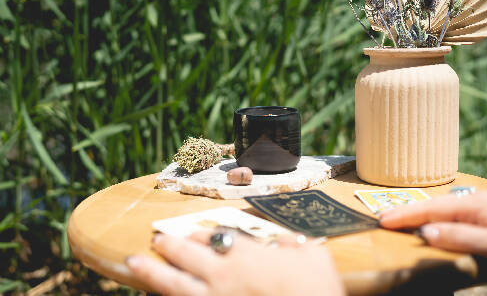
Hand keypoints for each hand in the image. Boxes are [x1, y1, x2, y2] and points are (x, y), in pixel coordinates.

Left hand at [126, 232, 344, 295]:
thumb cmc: (315, 289)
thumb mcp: (313, 256)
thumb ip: (293, 244)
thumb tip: (285, 241)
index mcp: (246, 256)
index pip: (214, 238)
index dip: (199, 234)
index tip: (189, 232)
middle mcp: (223, 276)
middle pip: (187, 256)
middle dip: (170, 246)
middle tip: (156, 239)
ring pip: (175, 285)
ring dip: (152, 272)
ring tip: (133, 262)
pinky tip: (156, 295)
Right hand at [379, 190, 486, 257]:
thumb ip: (460, 237)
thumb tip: (424, 233)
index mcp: (471, 205)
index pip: (429, 209)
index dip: (404, 215)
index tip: (383, 220)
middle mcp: (474, 199)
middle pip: (433, 205)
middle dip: (408, 212)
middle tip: (384, 219)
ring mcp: (483, 203)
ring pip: (444, 207)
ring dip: (422, 213)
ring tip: (403, 220)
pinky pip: (454, 210)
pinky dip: (437, 215)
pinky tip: (437, 221)